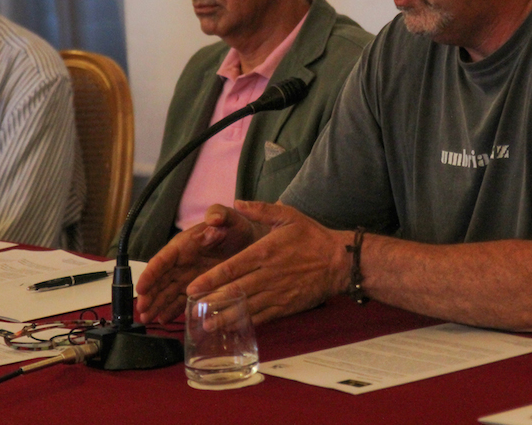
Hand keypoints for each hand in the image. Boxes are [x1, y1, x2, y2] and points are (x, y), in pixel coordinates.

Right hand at [135, 204, 263, 323]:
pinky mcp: (197, 286)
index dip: (150, 274)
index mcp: (183, 245)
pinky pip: (181, 299)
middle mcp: (181, 262)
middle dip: (149, 295)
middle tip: (141, 311)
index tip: (141, 288)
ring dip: (157, 305)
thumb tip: (213, 218)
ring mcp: (188, 276)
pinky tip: (164, 320)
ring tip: (148, 319)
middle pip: (160, 280)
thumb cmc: (236, 227)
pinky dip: (172, 309)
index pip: (162, 260)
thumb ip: (219, 215)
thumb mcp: (229, 218)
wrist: (249, 241)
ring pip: (167, 292)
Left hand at [186, 201, 351, 325]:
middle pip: (235, 291)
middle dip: (212, 301)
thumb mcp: (288, 215)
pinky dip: (245, 323)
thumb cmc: (312, 237)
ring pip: (246, 307)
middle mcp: (268, 274)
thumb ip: (260, 209)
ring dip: (225, 317)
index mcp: (265, 252)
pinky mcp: (286, 306)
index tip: (192, 287)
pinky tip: (232, 327)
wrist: (340, 262)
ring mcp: (277, 292)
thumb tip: (236, 202)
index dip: (210, 279)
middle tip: (192, 309)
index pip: (232, 268)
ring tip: (206, 324)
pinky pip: (262, 316)